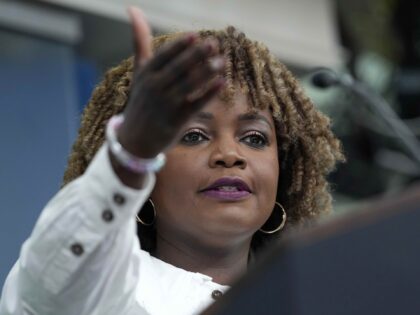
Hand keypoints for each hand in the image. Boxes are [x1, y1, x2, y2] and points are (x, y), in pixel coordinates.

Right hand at [118, 7, 225, 158]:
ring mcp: (165, 105)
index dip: (179, 46)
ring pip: (188, 85)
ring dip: (206, 72)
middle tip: (213, 44)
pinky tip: (222, 82)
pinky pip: (196, 104)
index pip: (163, 56)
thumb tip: (133, 8)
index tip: (195, 36)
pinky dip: (209, 93)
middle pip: (178, 69)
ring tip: (221, 61)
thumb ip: (140, 41)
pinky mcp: (176, 120)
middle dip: (196, 55)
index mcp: (145, 73)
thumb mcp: (139, 71)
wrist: (136, 138)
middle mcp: (154, 88)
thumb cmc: (141, 99)